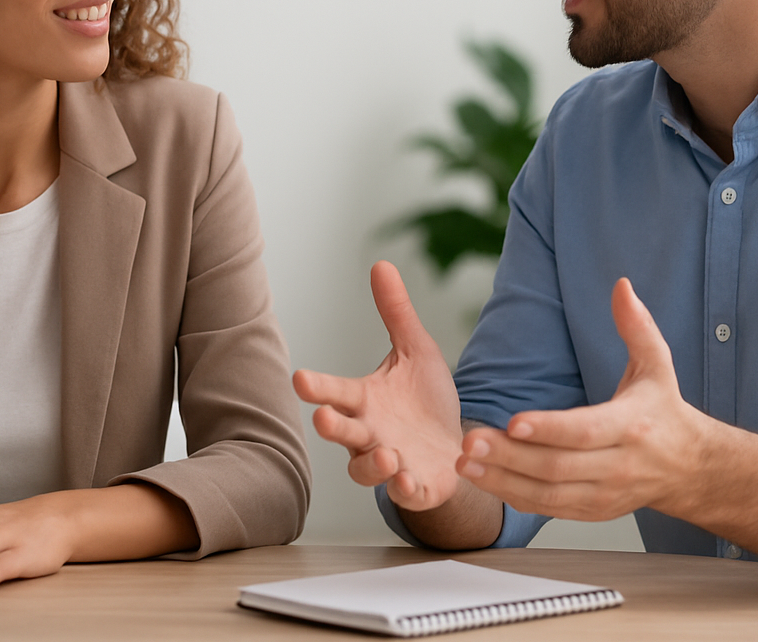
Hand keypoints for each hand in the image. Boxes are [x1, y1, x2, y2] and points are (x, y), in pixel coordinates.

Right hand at [293, 261, 463, 510]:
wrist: (456, 448)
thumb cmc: (427, 400)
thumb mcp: (417, 351)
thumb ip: (396, 313)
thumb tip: (381, 263)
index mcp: (365, 400)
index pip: (336, 391)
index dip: (319, 387)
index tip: (301, 379)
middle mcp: (369, 433)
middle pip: (343, 432)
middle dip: (332, 426)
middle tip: (325, 419)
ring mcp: (388, 463)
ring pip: (365, 469)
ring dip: (372, 464)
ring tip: (387, 454)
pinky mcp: (414, 485)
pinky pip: (404, 492)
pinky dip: (405, 490)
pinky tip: (410, 481)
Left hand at [455, 277, 712, 521]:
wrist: (689, 468)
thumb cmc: (662, 409)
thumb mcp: (657, 364)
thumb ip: (636, 326)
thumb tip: (621, 286)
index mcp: (631, 426)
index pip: (586, 431)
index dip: (549, 429)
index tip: (513, 420)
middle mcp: (619, 465)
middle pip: (559, 467)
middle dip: (510, 457)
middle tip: (469, 441)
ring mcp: (606, 494)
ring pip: (550, 494)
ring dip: (504, 481)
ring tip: (465, 464)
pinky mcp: (594, 512)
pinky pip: (550, 509)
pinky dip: (516, 498)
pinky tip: (485, 481)